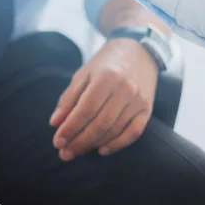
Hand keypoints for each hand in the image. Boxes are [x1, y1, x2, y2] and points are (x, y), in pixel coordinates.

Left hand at [49, 38, 156, 158]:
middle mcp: (125, 89)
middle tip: (65, 153)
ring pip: (114, 130)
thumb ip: (69, 97)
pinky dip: (117, 145)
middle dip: (80, 141)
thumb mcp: (84, 73)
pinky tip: (101, 150)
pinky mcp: (148, 109)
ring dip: (94, 144)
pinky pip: (133, 133)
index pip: (85, 109)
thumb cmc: (106, 62)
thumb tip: (55, 123)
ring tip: (77, 151)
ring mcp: (138, 100)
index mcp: (106, 76)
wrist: (138, 51)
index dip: (70, 128)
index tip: (57, 141)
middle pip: (100, 123)